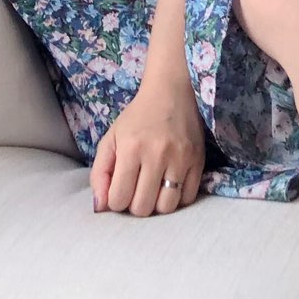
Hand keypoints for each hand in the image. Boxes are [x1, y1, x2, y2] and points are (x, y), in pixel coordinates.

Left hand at [91, 70, 204, 216]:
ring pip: (167, 208)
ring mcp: (181, 158)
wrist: (171, 91)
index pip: (118, 199)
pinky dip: (178, 197)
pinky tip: (171, 183)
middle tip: (137, 189)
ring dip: (157, 204)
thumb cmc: (137, 118)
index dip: (116, 200)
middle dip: (135, 204)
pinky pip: (188, 198)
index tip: (120, 188)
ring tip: (154, 189)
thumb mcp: (110, 139)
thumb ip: (99, 173)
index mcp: (131, 148)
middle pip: (142, 208)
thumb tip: (99, 208)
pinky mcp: (199, 160)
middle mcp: (157, 154)